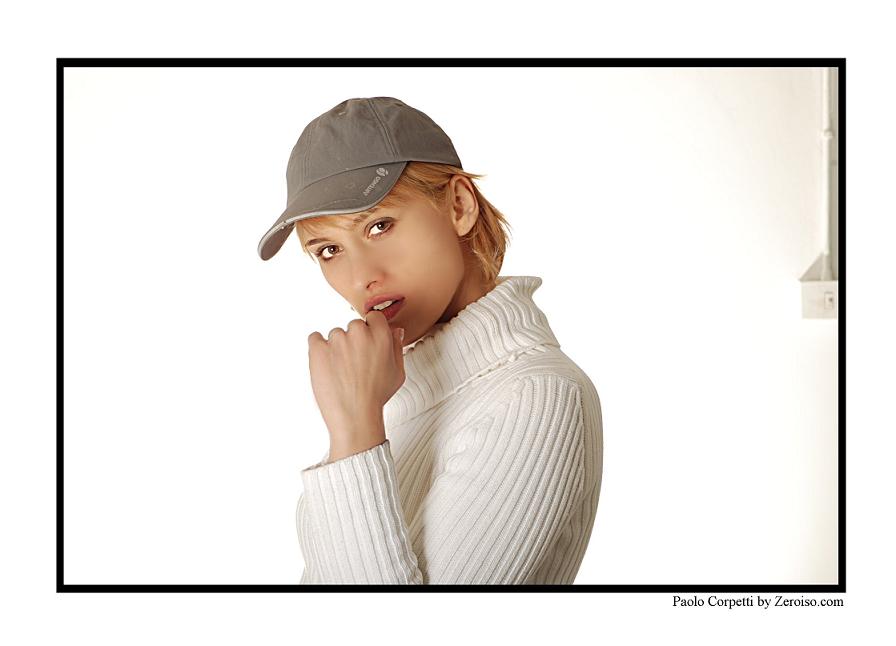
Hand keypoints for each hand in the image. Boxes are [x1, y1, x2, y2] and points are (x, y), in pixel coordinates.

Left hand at [307, 310, 405, 438]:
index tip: (366, 345)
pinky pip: (314, 338)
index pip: (373, 317)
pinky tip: (326, 364)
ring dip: (336, 347)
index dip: (370, 331)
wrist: (355, 416)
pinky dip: (318, 348)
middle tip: (354, 363)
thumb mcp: (398, 373)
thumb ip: (397, 347)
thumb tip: (394, 331)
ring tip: (341, 371)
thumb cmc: (376, 397)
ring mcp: (337, 340)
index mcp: (381, 336)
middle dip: (354, 340)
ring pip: (335, 334)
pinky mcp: (318, 348)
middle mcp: (359, 333)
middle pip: (354, 326)